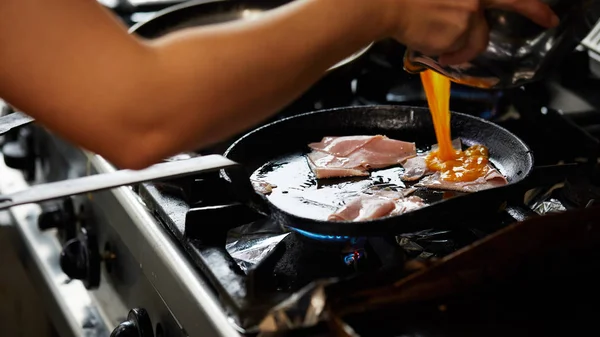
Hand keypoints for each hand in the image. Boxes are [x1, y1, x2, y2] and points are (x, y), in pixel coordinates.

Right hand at [386, 0, 559, 64]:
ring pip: (471, 43)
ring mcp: (467, 18)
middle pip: (486, 29)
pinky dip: (444, 54)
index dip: (534, 8)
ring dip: (456, 50)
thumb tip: (468, 17)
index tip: (549, 18)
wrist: (387, 5)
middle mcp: (474, 1)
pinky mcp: (456, 35)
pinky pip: (455, 53)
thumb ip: (458, 4)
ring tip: (437, 48)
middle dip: (506, 28)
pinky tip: (429, 44)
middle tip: (529, 26)